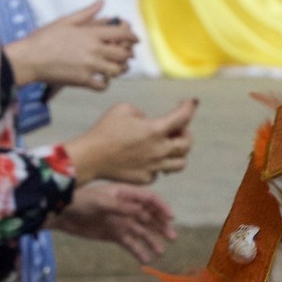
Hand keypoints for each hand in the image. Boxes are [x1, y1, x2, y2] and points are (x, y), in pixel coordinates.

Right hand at [7, 0, 136, 89]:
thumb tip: (102, 1)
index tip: (135, 39)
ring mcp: (89, 67)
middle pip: (123, 53)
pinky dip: (106, 83)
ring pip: (117, 70)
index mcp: (91, 33)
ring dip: (120, 69)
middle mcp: (94, 50)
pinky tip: (103, 79)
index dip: (132, 36)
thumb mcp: (66, 20)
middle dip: (128, 53)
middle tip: (127, 54)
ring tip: (117, 67)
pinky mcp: (82, 81)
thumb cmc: (44, 38)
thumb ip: (88, 12)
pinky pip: (103, 85)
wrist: (29, 58)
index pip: (121, 33)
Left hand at [53, 180, 174, 262]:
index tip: (171, 218)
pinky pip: (130, 243)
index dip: (161, 208)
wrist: (62, 214)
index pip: (149, 199)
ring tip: (160, 252)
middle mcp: (127, 208)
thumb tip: (141, 211)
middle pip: (150, 217)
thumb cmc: (80, 201)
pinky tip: (146, 260)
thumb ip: (121, 206)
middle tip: (172, 237)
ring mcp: (121, 221)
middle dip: (161, 226)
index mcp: (125, 194)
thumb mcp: (100, 201)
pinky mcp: (114, 235)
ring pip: (142, 232)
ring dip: (152, 241)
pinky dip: (138, 251)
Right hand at [66, 98, 194, 185]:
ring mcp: (154, 166)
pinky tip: (149, 159)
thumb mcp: (123, 109)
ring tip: (168, 148)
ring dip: (178, 153)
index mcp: (155, 130)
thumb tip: (148, 122)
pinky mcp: (146, 178)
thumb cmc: (105, 130)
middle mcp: (159, 150)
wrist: (91, 157)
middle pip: (187, 144)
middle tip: (177, 129)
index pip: (183, 117)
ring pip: (181, 163)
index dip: (189, 107)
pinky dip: (159, 165)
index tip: (189, 103)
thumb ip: (142, 114)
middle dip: (185, 133)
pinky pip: (160, 172)